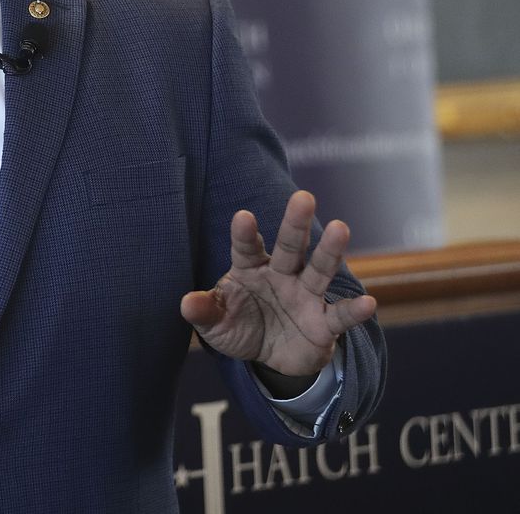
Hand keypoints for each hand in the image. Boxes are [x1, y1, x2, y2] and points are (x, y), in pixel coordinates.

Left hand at [180, 190, 376, 377]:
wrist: (270, 357)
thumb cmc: (239, 326)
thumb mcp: (216, 323)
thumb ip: (204, 311)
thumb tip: (186, 304)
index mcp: (250, 269)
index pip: (246, 248)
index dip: (245, 233)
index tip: (243, 216)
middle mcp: (281, 275)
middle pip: (289, 247)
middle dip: (295, 224)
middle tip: (303, 197)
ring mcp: (305, 296)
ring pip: (319, 270)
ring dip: (330, 251)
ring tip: (341, 228)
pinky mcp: (324, 324)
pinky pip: (340, 315)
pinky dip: (354, 311)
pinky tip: (368, 303)